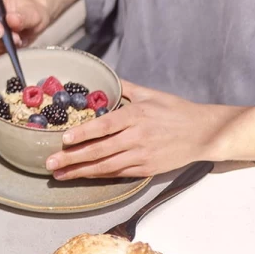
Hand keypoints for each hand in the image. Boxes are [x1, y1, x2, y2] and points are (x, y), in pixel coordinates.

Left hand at [45, 80, 238, 178]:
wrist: (203, 133)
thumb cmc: (175, 110)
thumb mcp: (150, 94)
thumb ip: (125, 88)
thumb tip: (104, 77)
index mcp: (137, 116)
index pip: (105, 126)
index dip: (84, 133)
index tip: (64, 139)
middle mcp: (138, 137)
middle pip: (100, 150)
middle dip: (72, 158)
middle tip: (51, 163)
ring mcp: (142, 156)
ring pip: (106, 166)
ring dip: (81, 171)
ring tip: (60, 175)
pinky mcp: (147, 169)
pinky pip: (119, 173)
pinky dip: (100, 175)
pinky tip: (83, 176)